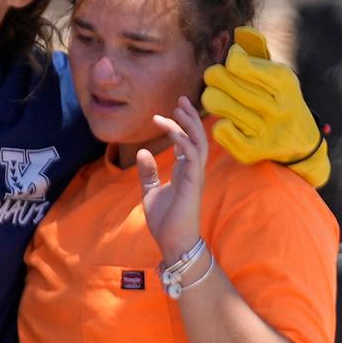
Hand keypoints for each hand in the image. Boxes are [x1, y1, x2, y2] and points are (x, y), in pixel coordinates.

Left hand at [138, 97, 207, 261]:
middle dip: (190, 118)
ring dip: (189, 124)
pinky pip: (192, 155)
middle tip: (180, 100)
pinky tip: (172, 130)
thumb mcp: (151, 191)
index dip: (182, 125)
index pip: (188, 142)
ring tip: (178, 108)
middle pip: (197, 137)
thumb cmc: (166, 221)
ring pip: (198, 142)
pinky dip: (183, 140)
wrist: (172, 242)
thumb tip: (143, 152)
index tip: (172, 110)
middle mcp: (193, 171)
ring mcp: (195, 176)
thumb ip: (148, 172)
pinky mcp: (193, 182)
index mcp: (185, 172)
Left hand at [202, 26, 328, 188]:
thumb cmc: (282, 100)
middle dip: (216, 77)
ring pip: (215, 102)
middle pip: (219, 79)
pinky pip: (220, 131)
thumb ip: (258, 50)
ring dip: (214, 99)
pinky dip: (219, 125)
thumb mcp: (277, 74)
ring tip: (222, 99)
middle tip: (221, 82)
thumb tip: (240, 32)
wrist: (301, 145)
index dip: (231, 60)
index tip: (236, 66)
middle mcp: (276, 106)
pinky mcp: (252, 152)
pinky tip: (228, 122)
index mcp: (284, 81)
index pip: (236, 62)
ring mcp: (264, 130)